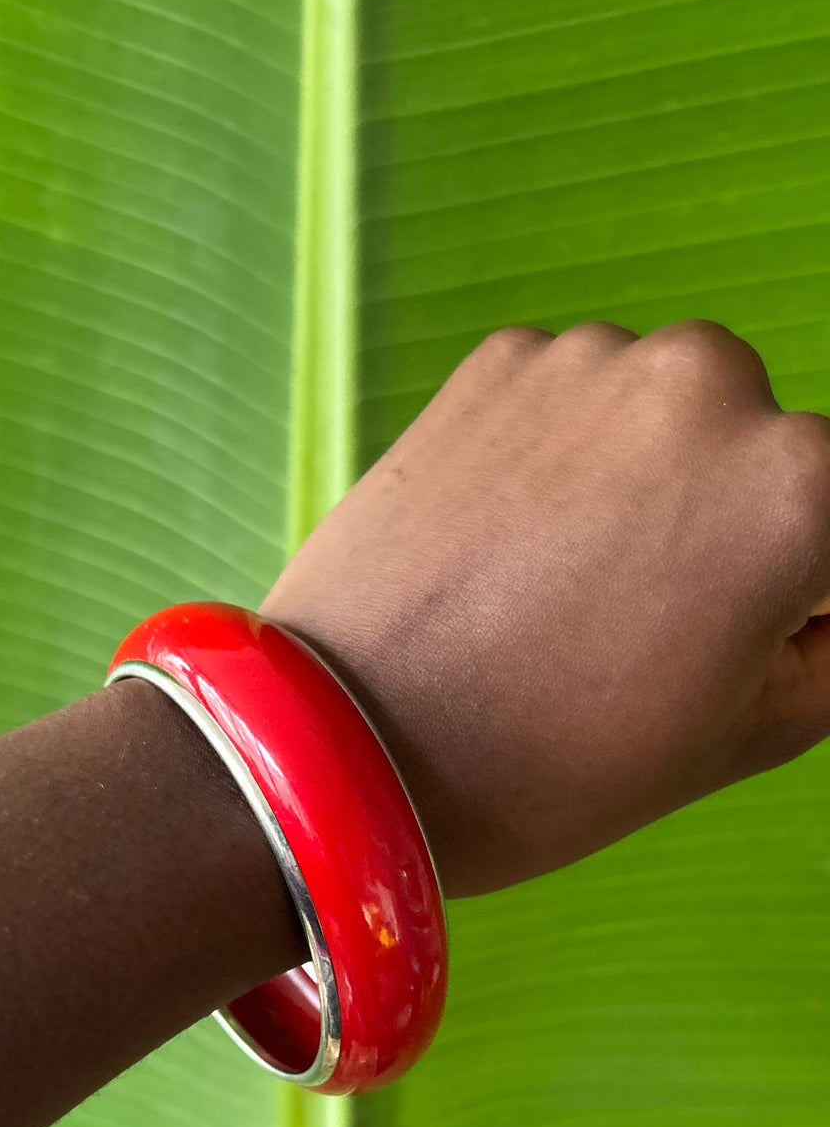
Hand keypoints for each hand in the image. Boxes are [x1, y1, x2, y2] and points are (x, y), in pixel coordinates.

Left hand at [264, 320, 829, 897]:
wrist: (345, 744)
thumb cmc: (546, 767)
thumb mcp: (749, 733)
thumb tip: (828, 600)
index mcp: (797, 486)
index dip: (813, 597)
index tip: (768, 631)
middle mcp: (707, 385)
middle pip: (773, 457)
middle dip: (743, 527)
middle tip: (658, 629)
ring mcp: (593, 359)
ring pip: (674, 421)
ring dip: (656, 485)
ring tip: (570, 594)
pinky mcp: (501, 360)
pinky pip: (579, 404)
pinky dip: (567, 461)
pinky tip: (515, 549)